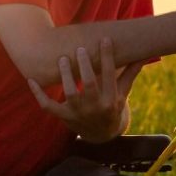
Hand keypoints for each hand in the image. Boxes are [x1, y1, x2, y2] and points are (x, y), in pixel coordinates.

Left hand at [28, 38, 143, 142]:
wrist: (101, 136)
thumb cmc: (113, 108)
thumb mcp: (123, 93)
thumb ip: (130, 73)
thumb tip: (144, 55)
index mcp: (110, 100)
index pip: (109, 75)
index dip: (108, 57)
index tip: (105, 39)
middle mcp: (95, 108)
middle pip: (89, 85)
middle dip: (85, 66)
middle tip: (80, 49)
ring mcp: (77, 113)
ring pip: (70, 93)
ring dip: (65, 76)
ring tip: (63, 59)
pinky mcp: (63, 116)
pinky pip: (48, 106)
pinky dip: (38, 94)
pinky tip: (31, 79)